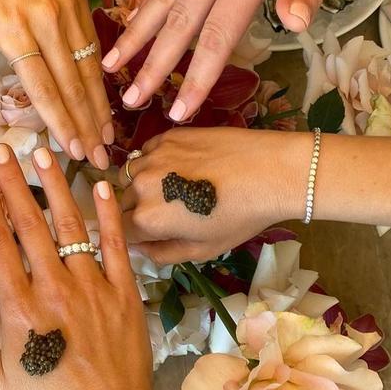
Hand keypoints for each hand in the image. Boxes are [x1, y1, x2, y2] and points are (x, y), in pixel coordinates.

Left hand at [0, 0, 112, 167]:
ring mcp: (68, 7)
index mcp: (11, 24)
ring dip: (99, 106)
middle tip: (99, 160)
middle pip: (72, 84)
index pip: (41, 86)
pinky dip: (101, 74)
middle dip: (86, 126)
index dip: (59, 122)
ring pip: (89, 67)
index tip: (72, 150)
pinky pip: (94, 43)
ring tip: (108, 137)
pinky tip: (105, 94)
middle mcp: (47, 21)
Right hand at [0, 145, 166, 389]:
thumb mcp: (1, 384)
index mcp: (20, 309)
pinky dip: (108, 212)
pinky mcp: (123, 290)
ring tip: (42, 152)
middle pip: (29, 224)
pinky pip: (115, 243)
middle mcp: (54, 289)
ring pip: (70, 225)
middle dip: (13, 183)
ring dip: (55, 185)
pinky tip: (101, 182)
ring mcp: (92, 286)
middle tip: (2, 149)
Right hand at [102, 0, 378, 121]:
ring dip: (138, 33)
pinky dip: (149, 0)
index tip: (180, 110)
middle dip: (153, 64)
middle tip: (129, 99)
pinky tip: (138, 17)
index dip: (198, 76)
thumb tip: (293, 26)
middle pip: (179, 19)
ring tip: (111, 62)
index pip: (217, 32)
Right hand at [122, 128, 304, 264]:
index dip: (134, 235)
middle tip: (167, 212)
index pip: (120, 230)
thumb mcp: (203, 250)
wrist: (270, 171)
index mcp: (147, 218)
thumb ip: (162, 254)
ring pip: (130, 174)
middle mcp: (141, 185)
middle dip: (137, 209)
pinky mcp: (166, 135)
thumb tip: (139, 248)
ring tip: (171, 188)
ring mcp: (152, 156)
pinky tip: (180, 167)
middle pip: (122, 201)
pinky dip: (154, 161)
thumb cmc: (240, 217)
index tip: (149, 234)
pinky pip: (146, 151)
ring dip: (142, 183)